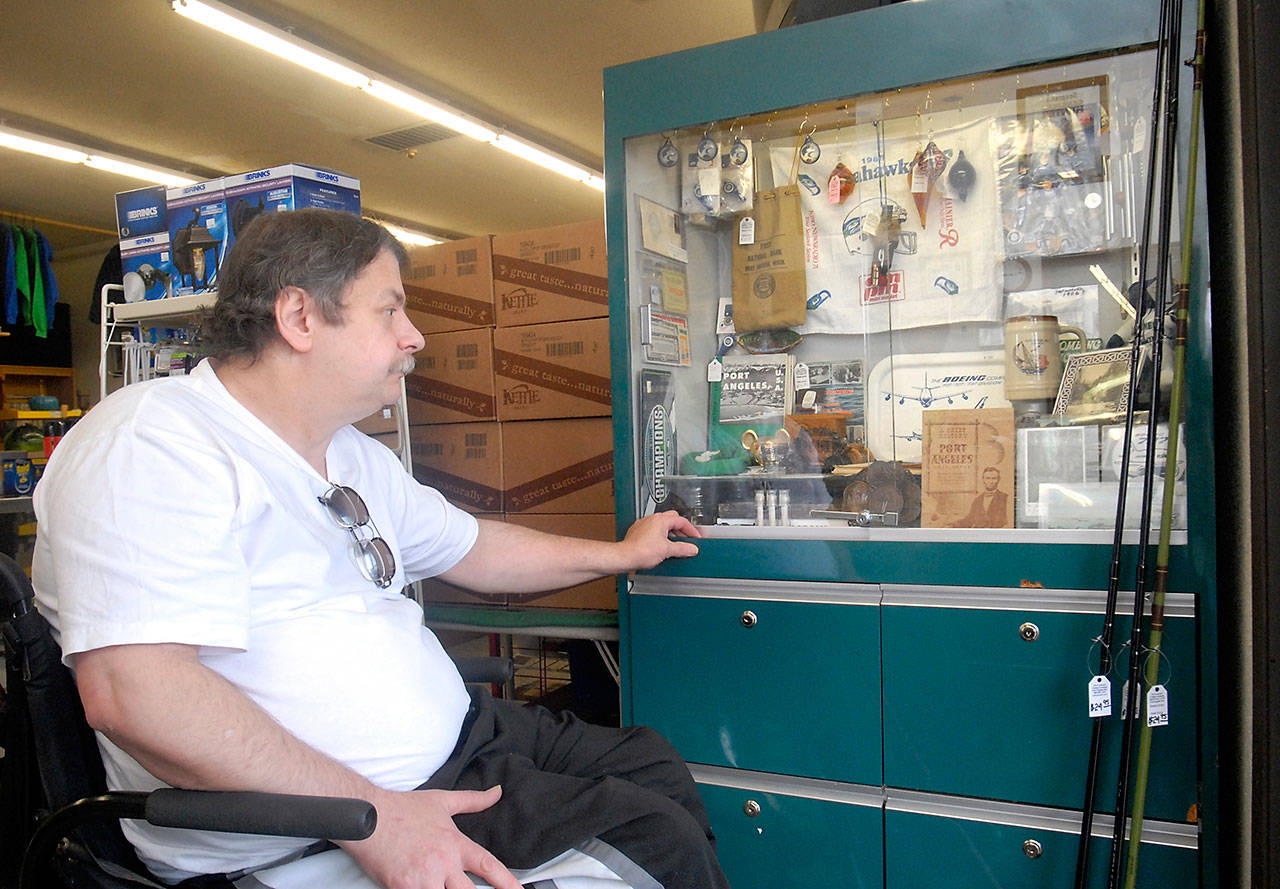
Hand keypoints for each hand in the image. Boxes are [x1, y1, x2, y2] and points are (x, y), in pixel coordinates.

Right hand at [342, 785, 520, 888]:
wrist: (368, 816)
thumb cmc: (403, 809)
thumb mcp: (442, 801)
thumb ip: (473, 800)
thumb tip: (497, 792)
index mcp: (455, 843)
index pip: (489, 866)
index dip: (508, 882)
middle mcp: (443, 862)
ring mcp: (423, 877)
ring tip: (444, 888)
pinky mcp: (403, 887)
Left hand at [621, 510, 702, 569]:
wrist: (625, 557)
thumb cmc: (641, 551)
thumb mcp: (667, 550)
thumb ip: (682, 548)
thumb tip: (692, 549)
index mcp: (660, 520)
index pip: (681, 521)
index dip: (691, 530)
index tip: (695, 537)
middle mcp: (651, 519)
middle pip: (672, 519)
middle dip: (681, 529)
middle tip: (686, 538)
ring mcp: (643, 524)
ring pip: (661, 524)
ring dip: (670, 532)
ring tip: (675, 544)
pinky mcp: (638, 531)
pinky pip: (652, 530)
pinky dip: (660, 536)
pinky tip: (661, 546)